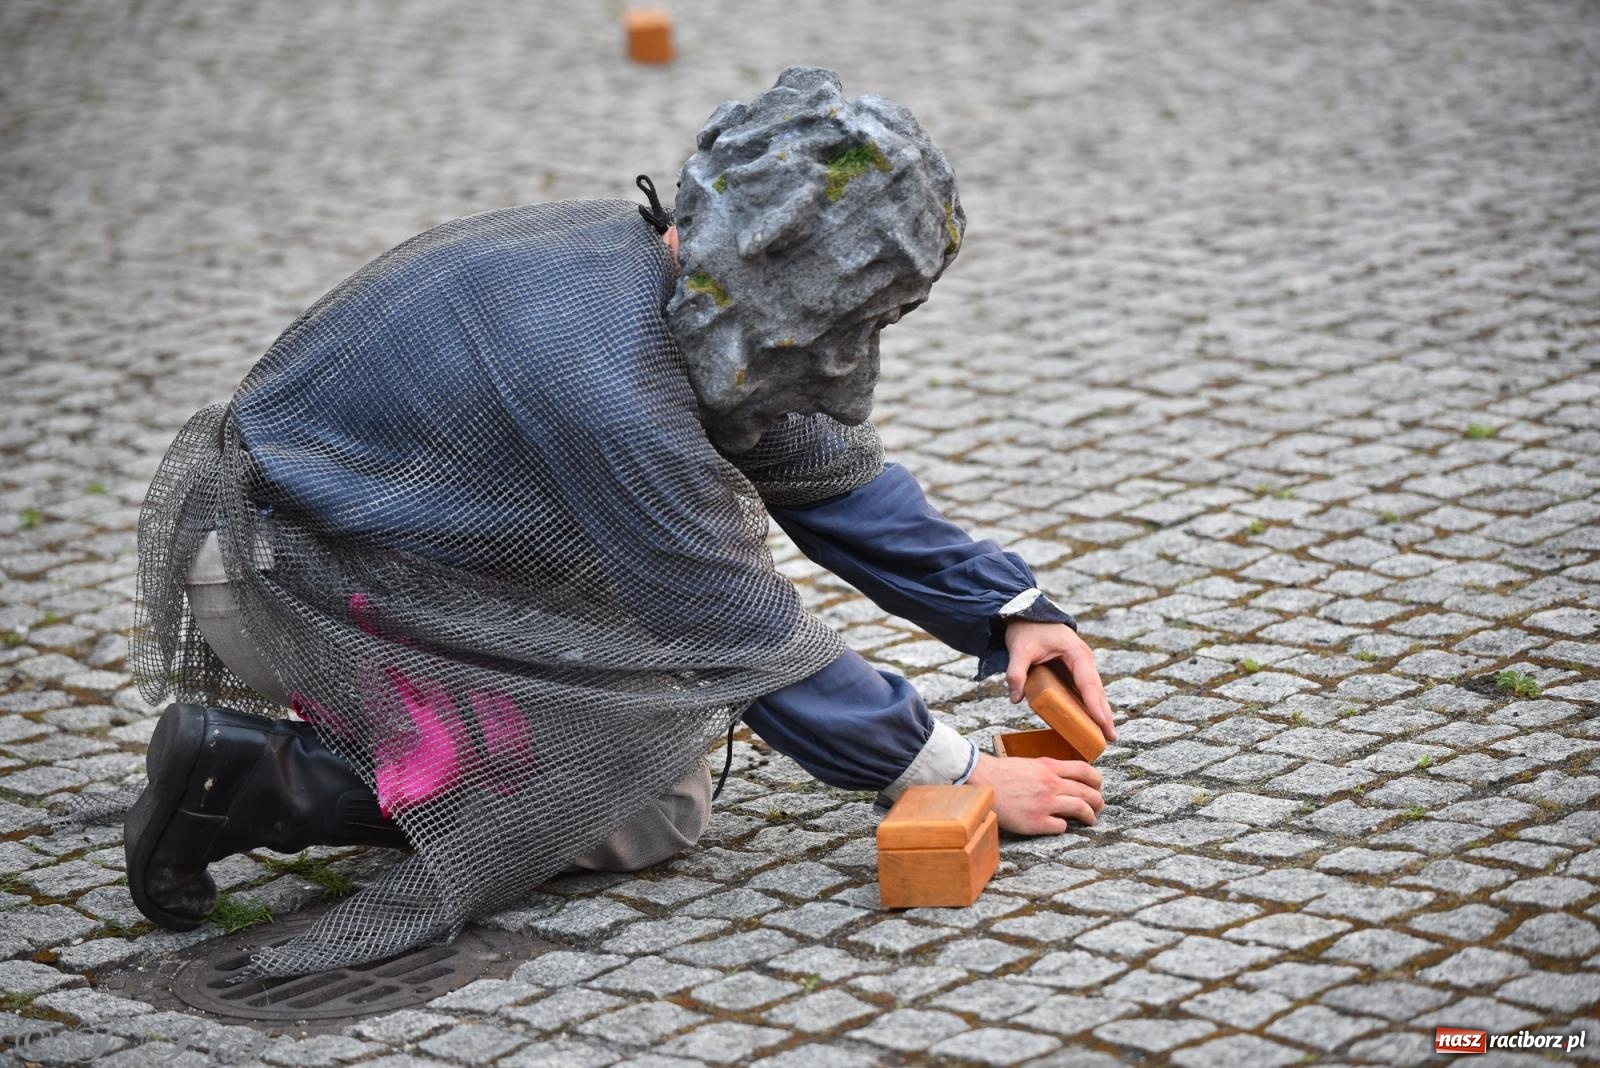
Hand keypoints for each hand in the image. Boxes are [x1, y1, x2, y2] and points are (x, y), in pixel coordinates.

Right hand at [966, 752, 1103, 833]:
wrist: (981, 781)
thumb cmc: (1002, 773)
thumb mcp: (1030, 763)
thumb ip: (1049, 769)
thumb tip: (1066, 778)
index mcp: (1049, 767)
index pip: (1085, 771)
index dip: (1097, 780)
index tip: (1098, 786)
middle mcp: (1051, 784)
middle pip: (1087, 792)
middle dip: (1098, 801)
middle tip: (1099, 806)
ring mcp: (1044, 804)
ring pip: (1080, 809)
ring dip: (1090, 816)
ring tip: (1091, 819)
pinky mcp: (1035, 822)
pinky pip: (1061, 826)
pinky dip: (1064, 827)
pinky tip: (1060, 825)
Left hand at [1003, 621, 1116, 741]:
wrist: (1027, 614)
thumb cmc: (1027, 629)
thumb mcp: (1019, 650)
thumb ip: (1016, 673)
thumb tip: (1015, 699)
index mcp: (1076, 653)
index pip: (1087, 683)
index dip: (1094, 704)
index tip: (1102, 721)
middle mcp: (1084, 660)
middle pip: (1097, 691)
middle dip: (1104, 714)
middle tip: (1111, 737)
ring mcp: (1081, 665)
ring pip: (1094, 692)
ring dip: (1101, 712)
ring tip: (1107, 735)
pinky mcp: (1074, 670)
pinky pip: (1085, 691)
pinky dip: (1090, 705)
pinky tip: (1092, 722)